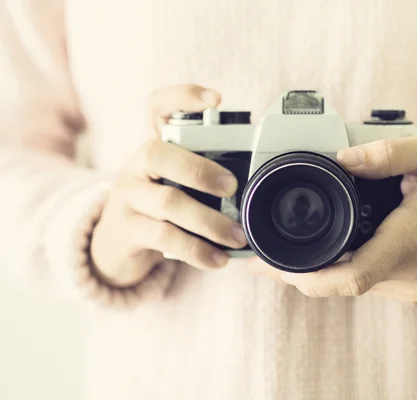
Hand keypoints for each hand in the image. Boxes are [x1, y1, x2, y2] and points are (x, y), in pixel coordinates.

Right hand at [91, 84, 247, 287]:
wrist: (117, 244)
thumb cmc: (160, 207)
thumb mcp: (176, 183)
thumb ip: (204, 174)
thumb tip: (258, 181)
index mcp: (154, 146)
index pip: (157, 107)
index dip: (182, 96)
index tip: (216, 100)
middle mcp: (137, 165)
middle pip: (159, 154)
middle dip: (200, 169)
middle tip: (233, 187)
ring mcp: (128, 197)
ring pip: (168, 202)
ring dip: (209, 222)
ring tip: (236, 237)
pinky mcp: (127, 229)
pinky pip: (165, 238)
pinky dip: (196, 250)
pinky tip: (217, 259)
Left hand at [249, 136, 416, 302]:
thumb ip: (386, 152)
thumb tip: (342, 156)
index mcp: (411, 241)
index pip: (352, 276)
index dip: (308, 278)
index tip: (272, 266)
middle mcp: (410, 273)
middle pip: (342, 285)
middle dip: (298, 275)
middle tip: (261, 259)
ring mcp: (412, 287)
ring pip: (352, 288)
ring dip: (317, 275)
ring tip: (283, 255)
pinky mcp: (412, 289)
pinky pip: (366, 286)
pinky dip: (340, 274)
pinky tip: (323, 257)